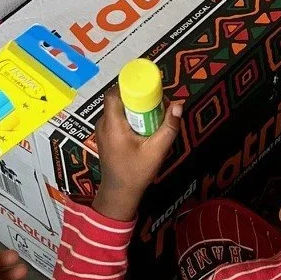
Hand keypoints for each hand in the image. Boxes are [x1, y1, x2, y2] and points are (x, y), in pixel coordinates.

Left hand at [94, 88, 183, 221]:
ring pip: (117, 109)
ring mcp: (102, 131)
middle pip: (117, 100)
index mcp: (112, 124)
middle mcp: (103, 124)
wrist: (119, 193)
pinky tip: (144, 125)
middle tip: (156, 102)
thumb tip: (178, 105)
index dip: (129, 86)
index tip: (147, 87)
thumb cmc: (136, 172)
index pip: (114, 94)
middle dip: (136, 97)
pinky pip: (116, 118)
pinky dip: (129, 117)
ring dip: (134, 107)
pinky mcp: (106, 137)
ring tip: (153, 113)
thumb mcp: (156, 150)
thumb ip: (168, 128)